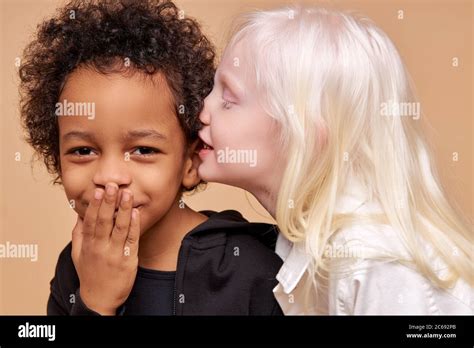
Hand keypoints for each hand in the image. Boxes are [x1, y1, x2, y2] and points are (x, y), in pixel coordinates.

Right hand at [71, 183, 139, 314]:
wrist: (100, 300)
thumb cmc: (90, 274)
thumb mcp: (78, 255)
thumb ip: (78, 234)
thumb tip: (79, 215)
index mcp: (88, 245)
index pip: (90, 221)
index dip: (94, 205)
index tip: (98, 190)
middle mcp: (100, 248)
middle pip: (104, 221)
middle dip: (108, 202)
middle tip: (112, 185)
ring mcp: (114, 254)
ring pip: (119, 228)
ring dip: (124, 210)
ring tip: (127, 193)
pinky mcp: (128, 261)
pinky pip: (132, 240)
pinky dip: (134, 226)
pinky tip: (136, 213)